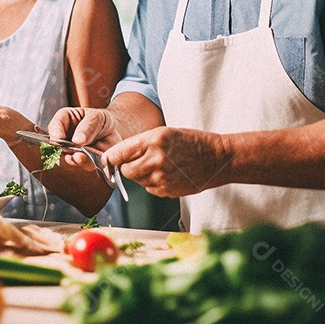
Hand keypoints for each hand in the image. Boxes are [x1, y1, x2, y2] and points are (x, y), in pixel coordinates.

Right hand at [46, 106, 122, 169]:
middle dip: (66, 148)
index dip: (55, 132)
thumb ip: (87, 126)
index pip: (55, 125)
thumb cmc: (101, 120)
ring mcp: (73, 151)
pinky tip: (92, 159)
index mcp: (64, 120)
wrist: (114, 130)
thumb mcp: (96, 117)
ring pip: (70, 157)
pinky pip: (83, 165)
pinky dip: (88, 163)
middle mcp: (65, 137)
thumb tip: (77, 140)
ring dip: (77, 158)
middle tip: (73, 147)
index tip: (60, 137)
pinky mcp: (84, 161)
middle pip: (58, 145)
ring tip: (82, 155)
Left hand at [102, 126, 230, 197]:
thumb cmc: (191, 141)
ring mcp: (162, 177)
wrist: (217, 158)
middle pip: (125, 170)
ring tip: (157, 165)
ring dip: (141, 174)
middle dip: (126, 167)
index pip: (119, 153)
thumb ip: (140, 143)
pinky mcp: (167, 191)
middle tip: (136, 161)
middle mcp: (156, 159)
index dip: (110, 157)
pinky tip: (167, 174)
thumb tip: (117, 156)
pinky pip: (149, 188)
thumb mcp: (164, 132)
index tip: (108, 159)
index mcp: (153, 140)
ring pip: (137, 180)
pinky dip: (152, 182)